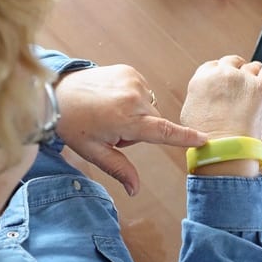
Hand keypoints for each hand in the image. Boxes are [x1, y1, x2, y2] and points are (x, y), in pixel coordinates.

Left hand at [53, 65, 207, 195]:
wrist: (57, 92)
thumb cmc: (74, 124)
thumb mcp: (94, 152)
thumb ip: (119, 169)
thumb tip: (135, 190)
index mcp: (125, 119)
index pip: (162, 131)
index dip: (184, 137)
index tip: (204, 139)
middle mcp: (133, 97)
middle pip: (154, 123)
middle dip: (140, 130)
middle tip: (113, 130)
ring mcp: (133, 80)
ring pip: (149, 108)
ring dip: (137, 115)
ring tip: (111, 113)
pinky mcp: (130, 71)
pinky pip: (143, 93)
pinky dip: (133, 99)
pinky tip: (113, 100)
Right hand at [180, 55, 261, 139]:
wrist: (223, 148)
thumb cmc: (206, 137)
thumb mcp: (191, 111)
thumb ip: (200, 96)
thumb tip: (208, 94)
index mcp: (202, 77)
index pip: (214, 66)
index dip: (221, 73)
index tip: (224, 79)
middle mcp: (223, 73)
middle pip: (233, 62)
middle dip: (236, 70)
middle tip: (240, 82)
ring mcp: (244, 79)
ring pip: (252, 67)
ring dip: (254, 74)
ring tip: (255, 84)